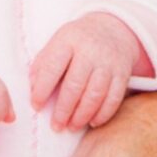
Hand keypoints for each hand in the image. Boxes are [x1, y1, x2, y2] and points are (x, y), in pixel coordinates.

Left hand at [28, 13, 146, 130]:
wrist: (111, 30)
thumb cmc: (77, 42)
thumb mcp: (57, 43)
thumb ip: (43, 64)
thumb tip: (33, 89)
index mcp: (68, 40)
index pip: (52, 68)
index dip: (42, 90)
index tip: (36, 106)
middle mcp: (90, 51)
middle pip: (75, 85)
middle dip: (64, 110)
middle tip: (56, 125)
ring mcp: (108, 62)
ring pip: (95, 94)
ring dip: (82, 115)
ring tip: (72, 126)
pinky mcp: (122, 73)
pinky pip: (114, 98)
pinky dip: (103, 114)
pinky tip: (93, 122)